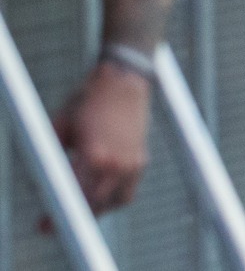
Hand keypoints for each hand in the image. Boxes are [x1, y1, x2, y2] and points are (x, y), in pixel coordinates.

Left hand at [55, 63, 151, 211]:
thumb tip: (41, 180)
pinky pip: (126, 193)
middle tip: (54, 222)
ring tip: (76, 210)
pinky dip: (112, 201)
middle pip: (93, 205)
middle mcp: (116, 162)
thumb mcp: (60, 126)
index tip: (44, 226)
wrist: (124, 80)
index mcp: (94, 154)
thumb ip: (50, 156)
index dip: (57, 213)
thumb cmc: (88, 101)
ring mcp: (132, 162)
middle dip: (73, 216)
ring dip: (93, 211)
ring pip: (111, 203)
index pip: (73, 195)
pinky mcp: (141, 160)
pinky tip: (98, 199)